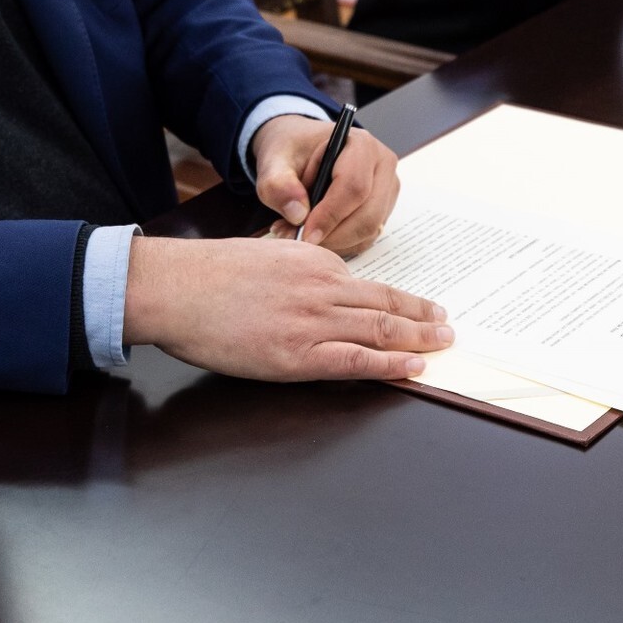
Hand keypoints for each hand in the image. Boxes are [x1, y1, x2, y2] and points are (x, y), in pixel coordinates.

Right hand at [122, 235, 450, 380]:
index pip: (365, 284)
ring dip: (418, 339)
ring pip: (380, 329)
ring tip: (442, 345)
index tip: (414, 307)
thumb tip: (318, 285)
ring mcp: (312, 321)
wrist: (176, 288)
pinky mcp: (298, 355)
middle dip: (421, 316)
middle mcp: (321, 287)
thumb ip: (296, 268)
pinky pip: (356, 361)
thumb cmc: (209, 273)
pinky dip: (391, 365)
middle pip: (385, 303)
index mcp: (313, 259)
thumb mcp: (263, 253)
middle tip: (446, 324)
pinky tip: (413, 368)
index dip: (396, 300)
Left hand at [251, 117, 398, 252]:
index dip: (330, 216)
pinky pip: (365, 239)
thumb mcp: (274, 162)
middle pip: (368, 216)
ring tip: (298, 232)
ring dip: (333, 242)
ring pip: (368, 232)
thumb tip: (298, 215)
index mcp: (361, 145)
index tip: (304, 234)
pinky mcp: (382, 211)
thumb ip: (278, 185)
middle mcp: (382, 167)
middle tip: (295, 239)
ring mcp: (387, 191)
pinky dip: (339, 245)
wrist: (300, 149)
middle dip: (331, 236)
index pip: (354, 187)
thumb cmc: (292, 151)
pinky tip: (315, 234)